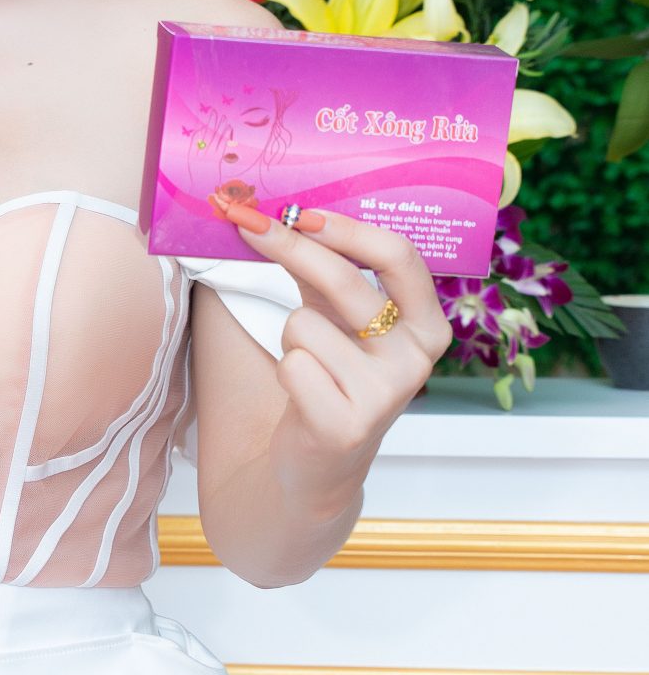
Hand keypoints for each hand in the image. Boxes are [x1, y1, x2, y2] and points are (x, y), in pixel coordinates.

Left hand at [211, 194, 453, 504]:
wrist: (319, 462)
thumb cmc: (330, 374)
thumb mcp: (336, 316)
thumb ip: (322, 268)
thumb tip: (279, 214)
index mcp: (427, 325)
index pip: (400, 257)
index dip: (348, 229)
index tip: (301, 212)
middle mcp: (417, 359)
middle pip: (348, 282)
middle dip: (291, 247)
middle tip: (248, 224)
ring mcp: (386, 395)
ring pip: (306, 324)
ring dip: (289, 336)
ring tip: (308, 365)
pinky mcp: (347, 426)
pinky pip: (292, 364)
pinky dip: (285, 370)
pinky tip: (303, 395)